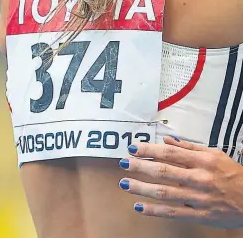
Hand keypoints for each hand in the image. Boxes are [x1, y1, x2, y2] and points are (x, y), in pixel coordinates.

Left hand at [118, 136, 242, 228]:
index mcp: (202, 161)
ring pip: (165, 192)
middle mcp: (198, 178)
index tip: (133, 148)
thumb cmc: (232, 174)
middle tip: (123, 163)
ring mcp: (198, 198)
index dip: (149, 150)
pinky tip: (140, 206)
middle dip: (141, 167)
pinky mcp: (199, 215)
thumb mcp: (214, 153)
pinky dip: (155, 210)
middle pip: (164, 171)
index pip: (169, 153)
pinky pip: (173, 213)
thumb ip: (189, 147)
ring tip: (125, 183)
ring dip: (142, 188)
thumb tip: (167, 140)